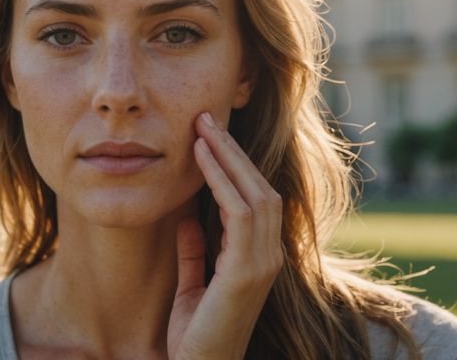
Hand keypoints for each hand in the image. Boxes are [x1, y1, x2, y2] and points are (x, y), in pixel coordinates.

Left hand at [167, 112, 283, 359]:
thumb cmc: (194, 337)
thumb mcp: (193, 286)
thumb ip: (195, 252)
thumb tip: (186, 218)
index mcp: (260, 258)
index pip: (256, 198)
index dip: (234, 165)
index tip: (209, 136)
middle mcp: (269, 256)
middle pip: (260, 188)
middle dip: (233, 151)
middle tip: (206, 118)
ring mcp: (263, 264)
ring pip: (255, 194)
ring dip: (228, 157)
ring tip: (203, 129)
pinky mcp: (247, 272)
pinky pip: (240, 213)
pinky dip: (221, 182)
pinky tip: (201, 160)